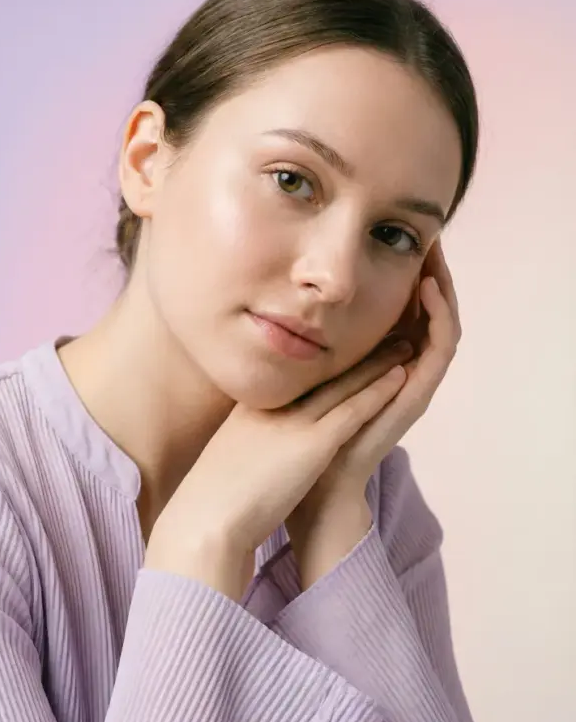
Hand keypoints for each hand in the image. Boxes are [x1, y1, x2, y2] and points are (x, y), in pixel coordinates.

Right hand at [145, 340, 414, 601]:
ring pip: (343, 385)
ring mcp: (292, 422)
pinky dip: (378, 390)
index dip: (320, 363)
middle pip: (320, 374)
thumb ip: (240, 452)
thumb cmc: (209, 505)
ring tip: (402, 344)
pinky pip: (354, 410)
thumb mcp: (222, 464)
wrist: (205, 523)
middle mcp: (272, 407)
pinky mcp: (312, 444)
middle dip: (352, 354)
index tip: (340, 350)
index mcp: (248, 411)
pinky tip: (401, 376)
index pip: (292, 380)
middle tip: (379, 333)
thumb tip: (247, 458)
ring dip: (376, 364)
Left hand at [286, 239, 460, 587]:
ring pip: (442, 325)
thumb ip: (298, 350)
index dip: (405, 274)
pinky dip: (441, 317)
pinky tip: (431, 288)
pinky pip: (441, 350)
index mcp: (373, 367)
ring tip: (436, 252)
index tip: (397, 236)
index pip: (400, 310)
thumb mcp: (297, 380)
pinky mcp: (415, 398)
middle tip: (429, 235)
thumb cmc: (292, 438)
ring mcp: (410, 386)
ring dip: (444, 287)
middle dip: (430, 272)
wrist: (303, 486)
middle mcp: (397, 373)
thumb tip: (278, 311)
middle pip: (426, 312)